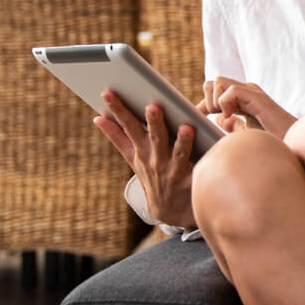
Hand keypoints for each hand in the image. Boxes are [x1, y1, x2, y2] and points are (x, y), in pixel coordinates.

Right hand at [94, 89, 196, 228]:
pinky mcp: (190, 179)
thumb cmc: (154, 176)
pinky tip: (207, 147)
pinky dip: (202, 158)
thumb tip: (98, 118)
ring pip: (177, 152)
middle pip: (153, 137)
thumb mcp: (133, 159)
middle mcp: (154, 160)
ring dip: (181, 140)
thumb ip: (118, 138)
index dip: (118, 111)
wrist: (171, 212)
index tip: (107, 93)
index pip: (127, 127)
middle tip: (152, 106)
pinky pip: (197, 166)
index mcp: (140, 151)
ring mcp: (172, 171)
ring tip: (186, 127)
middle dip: (152, 122)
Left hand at [202, 76, 295, 138]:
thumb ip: (233, 125)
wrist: (293, 148)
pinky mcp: (258, 98)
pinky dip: (225, 104)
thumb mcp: (248, 134)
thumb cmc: (274, 142)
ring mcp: (253, 93)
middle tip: (218, 117)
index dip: (203, 104)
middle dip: (207, 100)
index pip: (215, 91)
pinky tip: (232, 117)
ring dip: (215, 100)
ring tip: (226, 116)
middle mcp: (248, 92)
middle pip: (213, 82)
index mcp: (244, 100)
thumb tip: (218, 117)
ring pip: (218, 81)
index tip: (197, 118)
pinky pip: (231, 90)